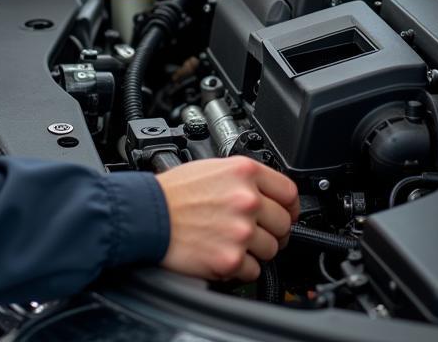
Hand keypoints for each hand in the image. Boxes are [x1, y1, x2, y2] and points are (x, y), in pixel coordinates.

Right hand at [156, 157, 299, 280]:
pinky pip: (254, 270)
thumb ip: (243, 179)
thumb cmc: (173, 192)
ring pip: (272, 249)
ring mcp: (241, 230)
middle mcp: (247, 199)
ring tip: (232, 242)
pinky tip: (222, 253)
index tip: (286, 213)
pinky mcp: (231, 258)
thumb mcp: (212, 168)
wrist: (147, 215)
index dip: (289, 206)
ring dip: (256, 250)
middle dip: (272, 231)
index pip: (289, 192)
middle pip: (284, 224)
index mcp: (244, 172)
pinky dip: (241, 267)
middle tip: (254, 232)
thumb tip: (267, 194)